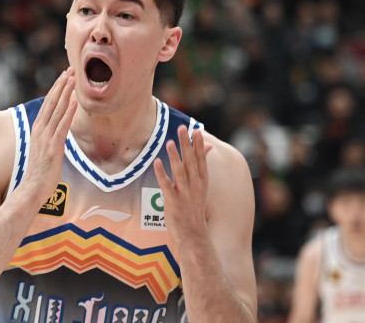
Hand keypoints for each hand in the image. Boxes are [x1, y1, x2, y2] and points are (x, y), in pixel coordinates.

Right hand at [22, 68, 76, 203]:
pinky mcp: (53, 147)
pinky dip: (68, 113)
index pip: (48, 104)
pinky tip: (74, 102)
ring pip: (57, 110)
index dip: (56, 88)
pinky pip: (62, 126)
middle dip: (61, 85)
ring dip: (65, 93)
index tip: (64, 76)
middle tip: (69, 70)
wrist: (31, 189)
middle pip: (51, 102)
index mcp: (38, 129)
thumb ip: (48, 137)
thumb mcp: (43, 149)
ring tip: (73, 79)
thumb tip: (57, 131)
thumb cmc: (39, 172)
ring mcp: (46, 138)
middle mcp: (40, 130)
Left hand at [153, 126, 212, 242]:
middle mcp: (195, 186)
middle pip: (191, 162)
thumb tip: (207, 149)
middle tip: (183, 128)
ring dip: (174, 157)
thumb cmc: (195, 209)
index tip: (197, 131)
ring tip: (169, 142)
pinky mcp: (172, 202)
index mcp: (202, 182)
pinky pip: (166, 185)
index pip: (202, 160)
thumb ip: (200, 169)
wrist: (193, 235)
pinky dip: (162, 173)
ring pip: (179, 172)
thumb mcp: (201, 188)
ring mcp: (184, 194)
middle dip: (186, 144)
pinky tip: (157, 162)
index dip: (199, 145)